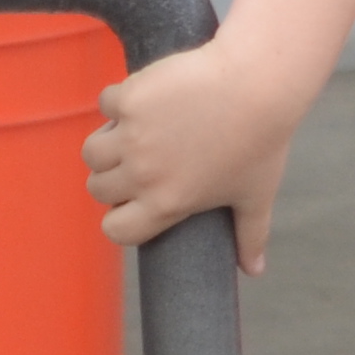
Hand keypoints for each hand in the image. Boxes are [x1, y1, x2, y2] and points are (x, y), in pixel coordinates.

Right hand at [84, 34, 311, 273]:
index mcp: (167, 204)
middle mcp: (143, 174)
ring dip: (107, 143)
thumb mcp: (256, 194)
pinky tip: (146, 99)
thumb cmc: (262, 140)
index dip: (121, 218)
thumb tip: (255, 271)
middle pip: (98, 188)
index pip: (115, 231)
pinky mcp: (130, 99)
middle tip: (140, 161)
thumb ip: (250, 236)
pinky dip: (119, 101)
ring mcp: (132, 135)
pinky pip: (106, 104)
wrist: (259, 83)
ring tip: (133, 134)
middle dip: (114, 178)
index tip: (136, 201)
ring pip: (92, 151)